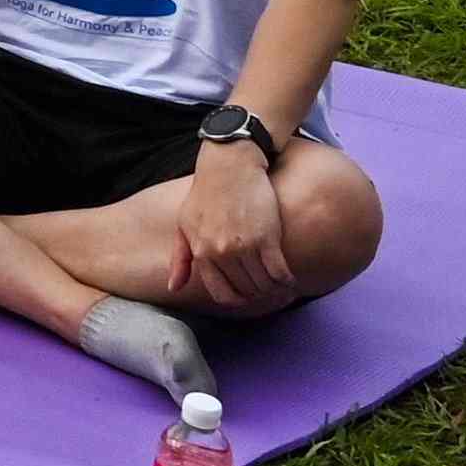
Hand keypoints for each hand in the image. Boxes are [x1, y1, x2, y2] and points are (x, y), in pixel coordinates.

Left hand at [168, 140, 299, 317]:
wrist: (229, 165)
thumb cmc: (205, 193)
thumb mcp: (184, 225)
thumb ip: (180, 258)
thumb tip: (175, 287)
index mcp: (201, 252)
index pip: (222, 293)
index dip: (237, 299)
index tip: (247, 295)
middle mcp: (221, 253)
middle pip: (246, 291)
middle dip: (258, 294)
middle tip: (267, 290)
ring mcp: (244, 247)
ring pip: (264, 285)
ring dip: (274, 290)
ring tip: (280, 286)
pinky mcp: (267, 238)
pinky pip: (280, 272)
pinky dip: (287, 281)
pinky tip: (289, 279)